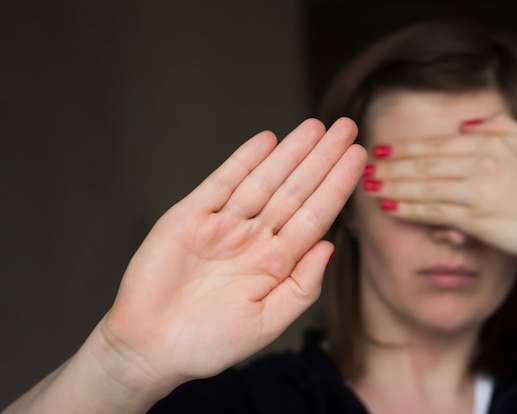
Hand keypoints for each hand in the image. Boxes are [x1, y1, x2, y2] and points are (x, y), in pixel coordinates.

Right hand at [101, 118, 366, 386]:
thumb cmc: (209, 343)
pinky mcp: (189, 217)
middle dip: (322, 159)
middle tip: (347, 128)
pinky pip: (221, 183)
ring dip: (289, 153)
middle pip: (295, 191)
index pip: (315, 216)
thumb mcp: (267, 323)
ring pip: (263, 181)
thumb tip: (330, 247)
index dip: (337, 186)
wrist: (150, 348)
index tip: (358, 158)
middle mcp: (254, 238)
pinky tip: (267, 141)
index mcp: (276, 263)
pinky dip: (243, 161)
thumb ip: (302, 286)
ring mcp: (223, 225)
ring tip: (315, 127)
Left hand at [362, 114, 516, 258]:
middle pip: (424, 164)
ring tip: (370, 187)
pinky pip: (435, 212)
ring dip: (394, 187)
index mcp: (488, 144)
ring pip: (425, 187)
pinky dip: (410, 209)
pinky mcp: (478, 220)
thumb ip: (494, 126)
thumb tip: (462, 124)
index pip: (435, 144)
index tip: (380, 150)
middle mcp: (480, 165)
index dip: (404, 148)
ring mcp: (478, 193)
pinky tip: (391, 207)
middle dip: (391, 167)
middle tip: (364, 169)